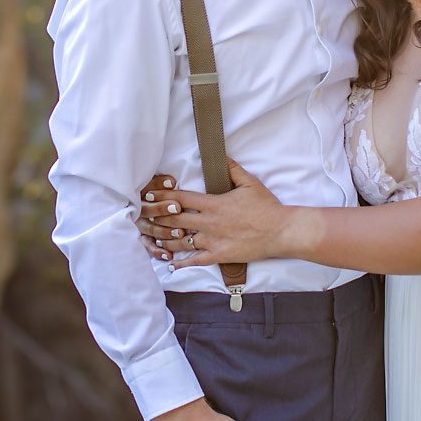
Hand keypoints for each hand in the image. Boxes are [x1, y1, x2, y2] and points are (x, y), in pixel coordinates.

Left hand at [138, 160, 292, 268]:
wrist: (280, 231)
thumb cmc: (266, 207)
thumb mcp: (249, 183)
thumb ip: (232, 169)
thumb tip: (221, 155)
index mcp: (213, 203)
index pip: (180, 198)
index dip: (161, 196)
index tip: (147, 196)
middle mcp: (208, 222)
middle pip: (174, 219)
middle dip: (156, 217)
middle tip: (141, 217)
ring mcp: (212, 240)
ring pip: (180, 241)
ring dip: (164, 240)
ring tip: (151, 239)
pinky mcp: (219, 255)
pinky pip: (196, 260)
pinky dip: (181, 263)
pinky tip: (170, 264)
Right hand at [139, 173, 183, 261]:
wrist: (142, 205)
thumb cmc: (154, 191)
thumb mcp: (154, 184)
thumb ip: (161, 183)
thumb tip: (172, 182)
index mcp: (139, 195)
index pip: (147, 193)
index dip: (160, 193)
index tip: (174, 194)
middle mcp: (137, 211)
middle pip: (148, 211)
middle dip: (162, 210)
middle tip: (177, 210)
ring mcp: (140, 225)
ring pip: (150, 229)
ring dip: (165, 231)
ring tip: (179, 233)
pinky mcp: (143, 238)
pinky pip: (148, 246)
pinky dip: (157, 251)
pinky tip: (168, 255)